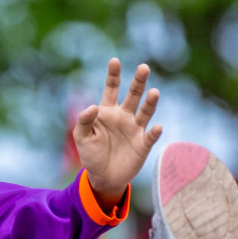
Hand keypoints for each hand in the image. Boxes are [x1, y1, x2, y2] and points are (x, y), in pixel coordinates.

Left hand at [73, 58, 163, 200]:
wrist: (103, 177)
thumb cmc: (91, 154)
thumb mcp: (81, 137)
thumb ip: (84, 121)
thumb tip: (92, 107)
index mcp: (108, 112)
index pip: (111, 89)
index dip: (113, 75)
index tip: (114, 61)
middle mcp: (124, 116)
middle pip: (133, 95)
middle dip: (138, 82)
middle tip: (143, 67)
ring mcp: (135, 129)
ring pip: (145, 112)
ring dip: (150, 102)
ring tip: (154, 92)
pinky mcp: (143, 144)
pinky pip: (151, 136)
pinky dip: (154, 132)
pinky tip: (156, 126)